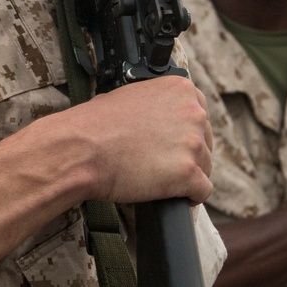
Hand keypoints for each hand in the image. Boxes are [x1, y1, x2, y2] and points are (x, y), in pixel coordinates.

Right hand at [73, 74, 213, 207]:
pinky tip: (173, 195)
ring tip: (161, 179)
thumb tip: (162, 119)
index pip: (200, 113)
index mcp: (180, 89)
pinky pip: (202, 191)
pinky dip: (189, 196)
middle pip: (205, 141)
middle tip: (162, 162)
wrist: (81, 149)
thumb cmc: (96, 124)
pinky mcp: (188, 173)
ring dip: (188, 175)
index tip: (174, 142)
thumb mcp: (130, 96)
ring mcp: (193, 143)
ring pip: (205, 166)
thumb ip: (157, 104)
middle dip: (187, 153)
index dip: (185, 131)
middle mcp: (193, 113)